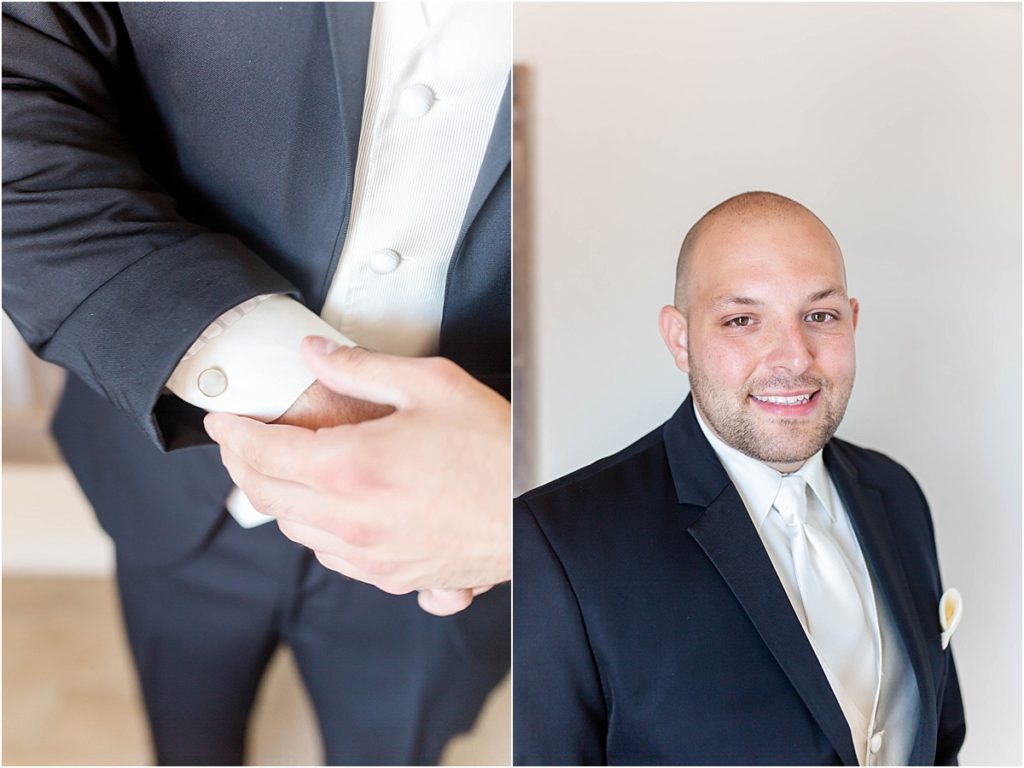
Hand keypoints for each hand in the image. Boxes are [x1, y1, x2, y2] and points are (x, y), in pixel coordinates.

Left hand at [204, 336, 510, 615]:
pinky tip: (325, 508)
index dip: (233, 432)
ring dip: (274, 498)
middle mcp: (349, 520)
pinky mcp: (389, 577)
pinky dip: (312, 528)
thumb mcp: (431, 385)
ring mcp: (367, 555)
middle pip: (265, 494)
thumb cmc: (496, 450)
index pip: (262, 451)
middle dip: (240, 465)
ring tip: (276, 471)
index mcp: (351, 467)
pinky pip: (329, 554)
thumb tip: (316, 353)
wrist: (536, 512)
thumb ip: (362, 368)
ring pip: (292, 529)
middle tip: (237, 443)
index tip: (221, 420)